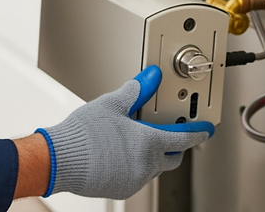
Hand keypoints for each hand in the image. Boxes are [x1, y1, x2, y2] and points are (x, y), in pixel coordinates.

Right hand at [35, 66, 212, 199]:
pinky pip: (138, 176)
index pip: (183, 138)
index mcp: (149, 143)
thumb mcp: (112, 104)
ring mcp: (134, 180)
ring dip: (153, 154)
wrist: (59, 160)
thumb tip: (151, 77)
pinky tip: (121, 153)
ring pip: (155, 167)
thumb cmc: (84, 134)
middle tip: (172, 132)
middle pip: (173, 157)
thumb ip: (136, 91)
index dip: (197, 132)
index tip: (205, 129)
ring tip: (137, 138)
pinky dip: (137, 164)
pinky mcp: (121, 188)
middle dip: (176, 145)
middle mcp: (146, 165)